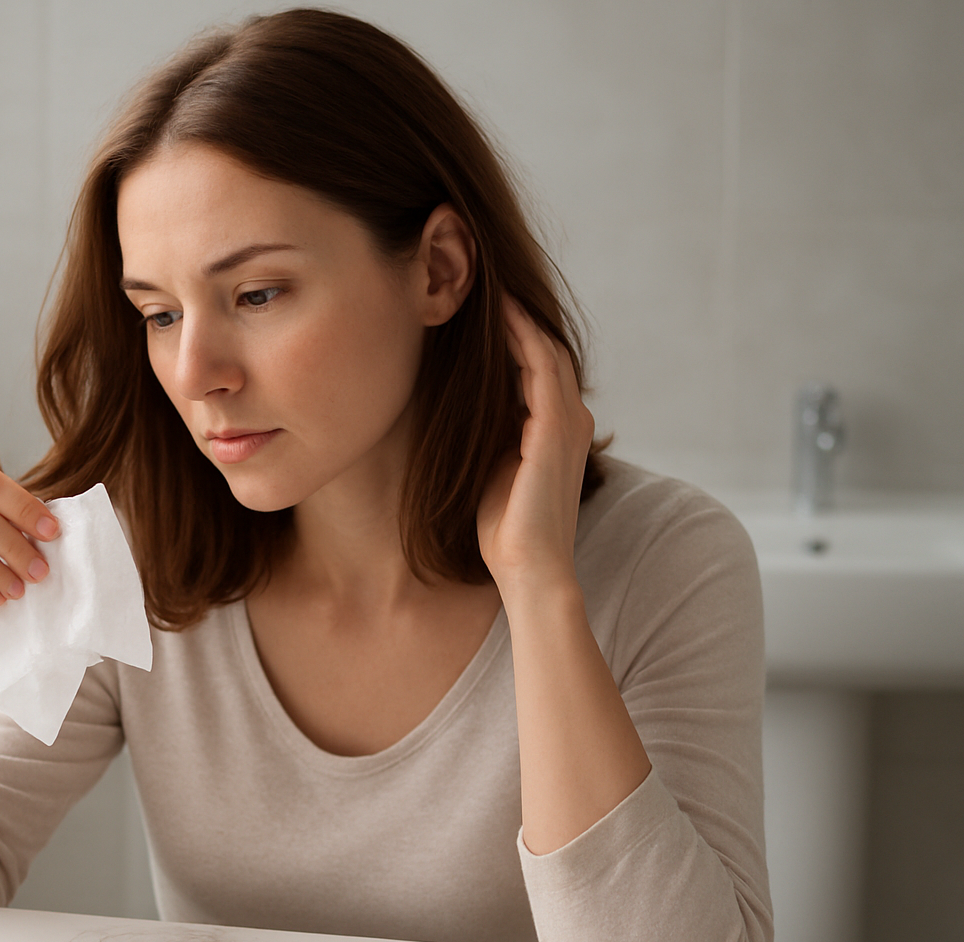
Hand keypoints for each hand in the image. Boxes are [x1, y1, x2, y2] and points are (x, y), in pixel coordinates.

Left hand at [475, 298, 595, 594]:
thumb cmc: (505, 529)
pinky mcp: (555, 427)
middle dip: (516, 314)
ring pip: (544, 348)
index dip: (511, 333)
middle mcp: (571, 418)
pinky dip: (520, 335)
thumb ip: (492, 432)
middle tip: (482, 279)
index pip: (536, 365)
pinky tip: (498, 312)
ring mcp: (567, 420)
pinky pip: (539, 365)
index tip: (478, 306)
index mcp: (557, 428)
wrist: (528, 568)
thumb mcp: (494, 466)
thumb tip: (464, 405)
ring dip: (517, 315)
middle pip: (544, 348)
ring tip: (487, 283)